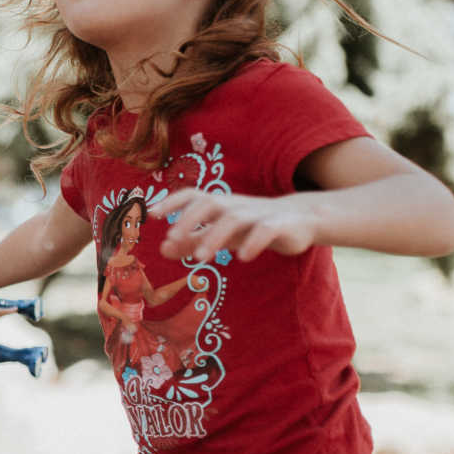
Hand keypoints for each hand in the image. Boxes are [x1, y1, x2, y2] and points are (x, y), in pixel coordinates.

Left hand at [158, 188, 318, 263]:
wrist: (301, 220)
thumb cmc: (253, 226)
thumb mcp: (221, 233)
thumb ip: (193, 240)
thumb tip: (163, 248)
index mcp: (220, 205)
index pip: (193, 196)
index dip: (171, 202)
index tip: (151, 215)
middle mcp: (235, 206)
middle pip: (209, 204)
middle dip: (189, 219)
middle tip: (172, 239)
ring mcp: (257, 214)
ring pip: (233, 220)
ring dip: (214, 236)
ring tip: (200, 258)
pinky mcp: (279, 226)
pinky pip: (265, 231)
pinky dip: (253, 242)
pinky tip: (243, 257)